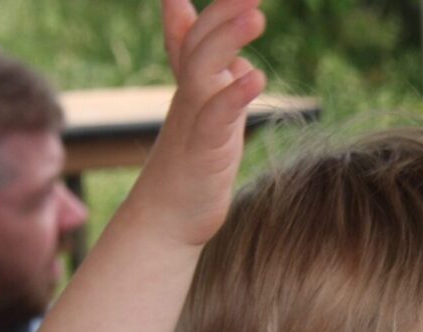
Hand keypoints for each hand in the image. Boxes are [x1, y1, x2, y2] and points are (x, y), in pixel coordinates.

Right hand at [131, 0, 267, 246]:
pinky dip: (233, 96)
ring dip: (228, 40)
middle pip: (200, 42)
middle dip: (224, 12)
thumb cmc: (192, 167)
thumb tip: (237, 61)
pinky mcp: (202, 152)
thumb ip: (219, 84)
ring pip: (203, 70)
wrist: (165, 220)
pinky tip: (255, 78)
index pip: (196, 37)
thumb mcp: (208, 118)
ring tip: (257, 15)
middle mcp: (190, 97)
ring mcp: (193, 123)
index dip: (209, 11)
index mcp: (194, 87)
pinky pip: (215, 118)